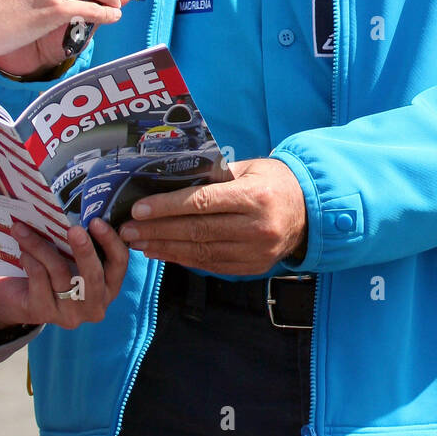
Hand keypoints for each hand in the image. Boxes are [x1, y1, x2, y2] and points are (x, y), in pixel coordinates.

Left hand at [0, 218, 128, 328]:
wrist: (16, 299)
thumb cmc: (52, 269)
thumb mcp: (71, 258)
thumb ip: (80, 242)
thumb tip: (74, 209)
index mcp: (109, 286)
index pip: (119, 262)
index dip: (111, 241)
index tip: (96, 221)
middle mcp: (94, 304)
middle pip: (94, 276)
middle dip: (84, 250)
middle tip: (74, 229)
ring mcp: (70, 314)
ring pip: (59, 272)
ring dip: (40, 246)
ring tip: (23, 228)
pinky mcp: (44, 313)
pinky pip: (39, 279)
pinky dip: (30, 260)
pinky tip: (22, 250)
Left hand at [119, 158, 307, 275]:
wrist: (309, 212)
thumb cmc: (273, 181)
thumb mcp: (249, 168)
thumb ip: (214, 175)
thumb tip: (169, 179)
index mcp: (254, 196)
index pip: (202, 202)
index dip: (167, 207)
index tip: (139, 209)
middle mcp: (256, 227)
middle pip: (197, 230)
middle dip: (157, 230)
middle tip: (127, 229)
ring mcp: (256, 251)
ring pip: (200, 252)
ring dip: (164, 247)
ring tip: (137, 243)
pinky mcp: (252, 267)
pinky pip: (210, 265)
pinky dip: (182, 259)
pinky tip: (161, 252)